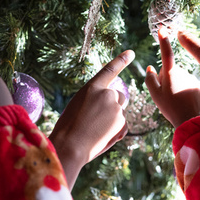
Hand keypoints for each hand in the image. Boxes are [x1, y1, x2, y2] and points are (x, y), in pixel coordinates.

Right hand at [49, 49, 134, 188]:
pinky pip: (121, 125)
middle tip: (96, 118)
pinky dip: (114, 131)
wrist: (71, 147)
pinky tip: (101, 136)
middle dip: (112, 105)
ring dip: (111, 119)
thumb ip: (95, 98)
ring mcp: (117, 110)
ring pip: (119, 112)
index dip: (121, 60)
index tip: (131, 53)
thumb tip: (111, 103)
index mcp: (93, 87)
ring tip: (95, 130)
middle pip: (118, 96)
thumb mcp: (78, 104)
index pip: (110, 70)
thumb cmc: (69, 126)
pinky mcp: (123, 124)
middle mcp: (108, 95)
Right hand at [145, 27, 199, 128]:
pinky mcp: (198, 85)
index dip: (163, 40)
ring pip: (178, 78)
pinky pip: (186, 84)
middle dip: (166, 78)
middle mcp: (183, 73)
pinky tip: (183, 102)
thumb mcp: (155, 95)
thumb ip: (150, 79)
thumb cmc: (171, 109)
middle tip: (165, 95)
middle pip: (170, 70)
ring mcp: (191, 78)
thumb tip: (150, 67)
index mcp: (172, 74)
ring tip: (175, 101)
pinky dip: (183, 91)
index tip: (162, 28)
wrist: (191, 121)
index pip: (166, 53)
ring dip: (175, 86)